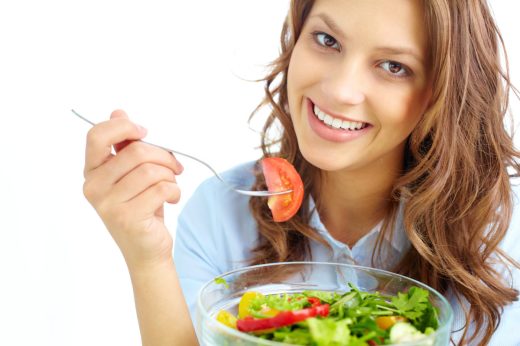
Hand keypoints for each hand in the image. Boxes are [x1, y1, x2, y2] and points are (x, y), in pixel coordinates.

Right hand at [83, 109, 183, 267]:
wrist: (146, 249)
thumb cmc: (141, 207)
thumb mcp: (132, 174)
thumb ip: (125, 145)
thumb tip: (118, 112)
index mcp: (92, 171)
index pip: (97, 136)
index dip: (124, 127)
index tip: (145, 132)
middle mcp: (94, 187)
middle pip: (136, 152)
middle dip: (164, 156)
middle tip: (175, 166)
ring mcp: (108, 204)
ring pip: (152, 171)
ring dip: (171, 175)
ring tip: (171, 185)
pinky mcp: (128, 217)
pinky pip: (162, 189)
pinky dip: (174, 191)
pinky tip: (172, 198)